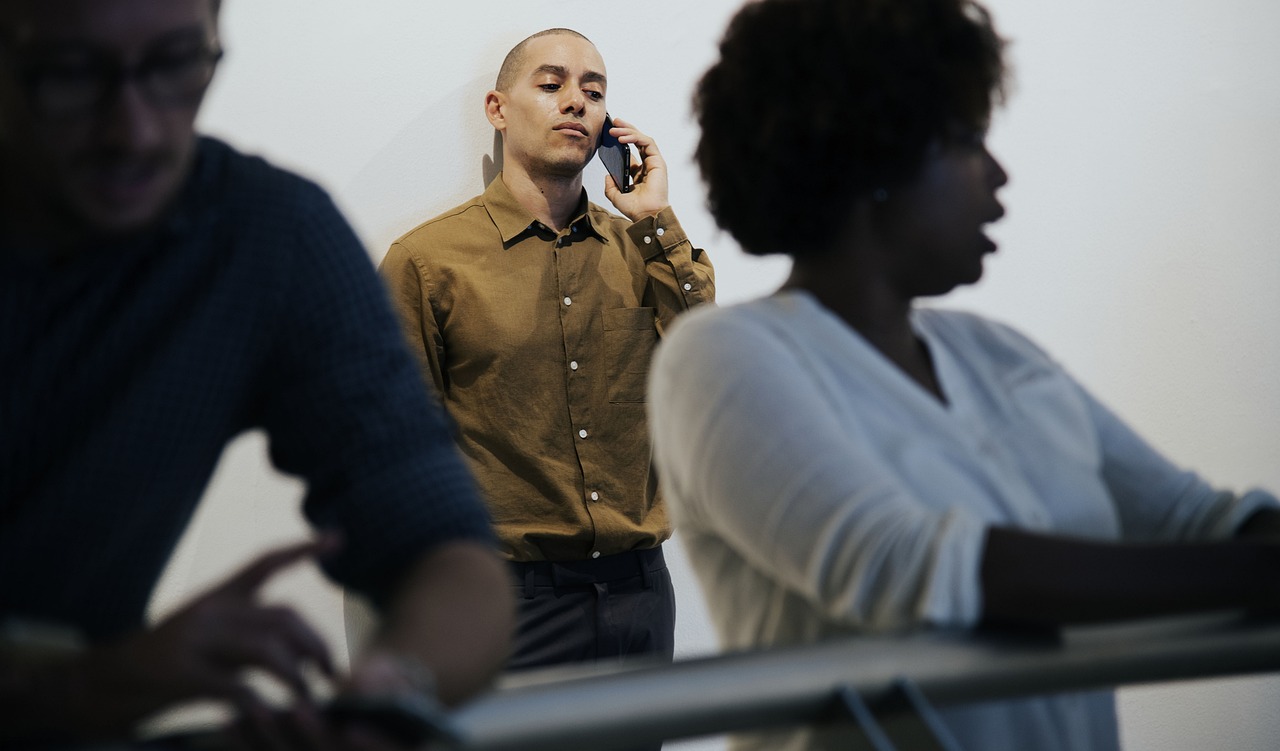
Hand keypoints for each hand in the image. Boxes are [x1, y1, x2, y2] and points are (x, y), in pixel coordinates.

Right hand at [80, 537, 338, 740]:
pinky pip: (236, 687)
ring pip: (267, 649)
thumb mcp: (209, 641)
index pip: (265, 564)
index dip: (303, 549)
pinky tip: (270, 718)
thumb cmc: (162, 668)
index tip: (338, 538)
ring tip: (310, 699)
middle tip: (331, 672)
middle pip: (283, 617)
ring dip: (298, 677)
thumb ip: (249, 638)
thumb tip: (302, 653)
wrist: (98, 684)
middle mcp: (208, 611)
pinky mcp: (178, 674)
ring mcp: (192, 640)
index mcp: (216, 598)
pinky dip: (260, 704)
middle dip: (316, 645)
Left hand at [602, 116, 670, 221]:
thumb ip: (610, 187)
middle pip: (637, 141)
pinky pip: (647, 142)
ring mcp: (654, 162)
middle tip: (613, 123)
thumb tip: (607, 176)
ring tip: (614, 129)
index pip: (631, 150)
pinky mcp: (658, 161)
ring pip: (642, 139)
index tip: (610, 133)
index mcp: (639, 173)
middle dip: (625, 129)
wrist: (646, 215)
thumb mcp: (617, 197)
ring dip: (628, 131)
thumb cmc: (636, 209)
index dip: (622, 140)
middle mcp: (647, 165)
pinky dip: (635, 137)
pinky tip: (622, 138)